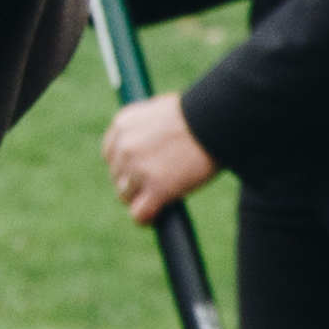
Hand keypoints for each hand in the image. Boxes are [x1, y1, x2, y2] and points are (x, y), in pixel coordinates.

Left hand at [102, 92, 216, 224]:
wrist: (217, 122)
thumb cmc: (200, 114)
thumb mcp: (162, 110)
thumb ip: (147, 127)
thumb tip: (147, 147)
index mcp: (124, 124)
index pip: (110, 154)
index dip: (125, 164)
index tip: (139, 170)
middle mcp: (126, 146)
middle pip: (118, 176)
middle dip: (134, 182)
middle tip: (157, 182)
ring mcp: (139, 169)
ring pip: (126, 196)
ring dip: (141, 198)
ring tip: (160, 197)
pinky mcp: (157, 188)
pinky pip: (140, 214)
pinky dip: (146, 218)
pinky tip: (157, 215)